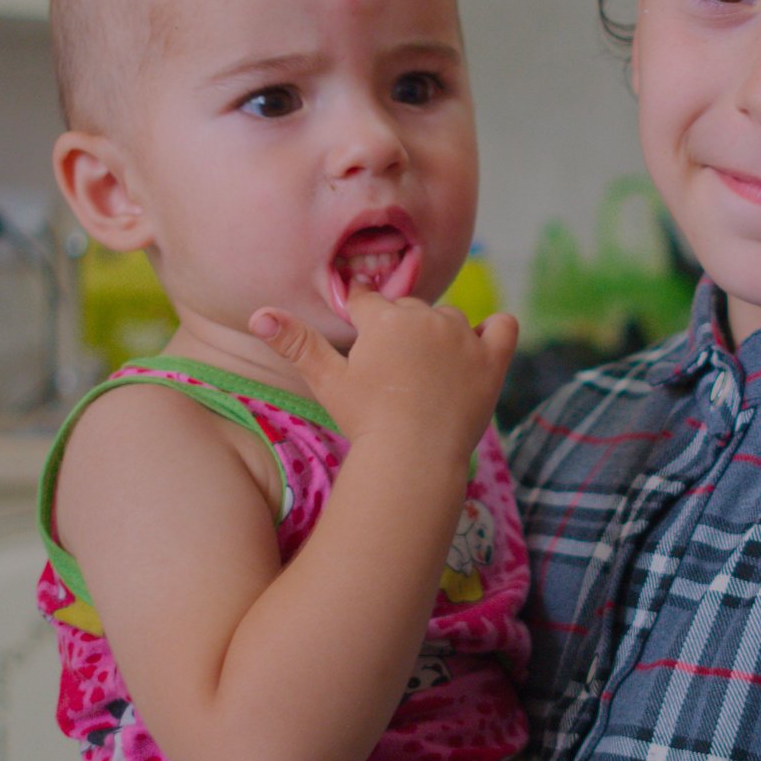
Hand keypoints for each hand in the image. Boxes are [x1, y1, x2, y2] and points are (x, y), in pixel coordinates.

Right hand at [252, 289, 518, 462]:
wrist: (413, 458)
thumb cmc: (365, 420)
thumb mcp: (327, 380)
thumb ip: (295, 342)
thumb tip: (258, 314)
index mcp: (385, 318)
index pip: (368, 302)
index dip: (363, 322)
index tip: (364, 345)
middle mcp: (427, 317)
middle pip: (409, 310)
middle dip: (400, 332)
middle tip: (393, 373)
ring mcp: (464, 337)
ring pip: (449, 319)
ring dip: (439, 335)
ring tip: (427, 374)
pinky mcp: (493, 359)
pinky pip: (503, 327)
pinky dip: (494, 332)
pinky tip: (480, 348)